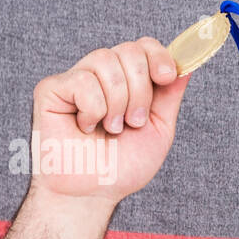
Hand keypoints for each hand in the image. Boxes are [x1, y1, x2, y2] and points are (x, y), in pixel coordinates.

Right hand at [30, 37, 187, 201]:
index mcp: (127, 82)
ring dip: (118, 102)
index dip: (158, 55)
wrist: (94, 192)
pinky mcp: (51, 89)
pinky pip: (83, 80)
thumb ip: (170, 95)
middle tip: (134, 122)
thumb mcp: (158, 129)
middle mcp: (101, 76)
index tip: (167, 77)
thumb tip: (187, 63)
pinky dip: (93, 109)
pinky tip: (85, 127)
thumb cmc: (123, 165)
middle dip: (141, 89)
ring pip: (105, 60)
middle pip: (128, 50)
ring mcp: (76, 80)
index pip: (143, 46)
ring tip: (112, 128)